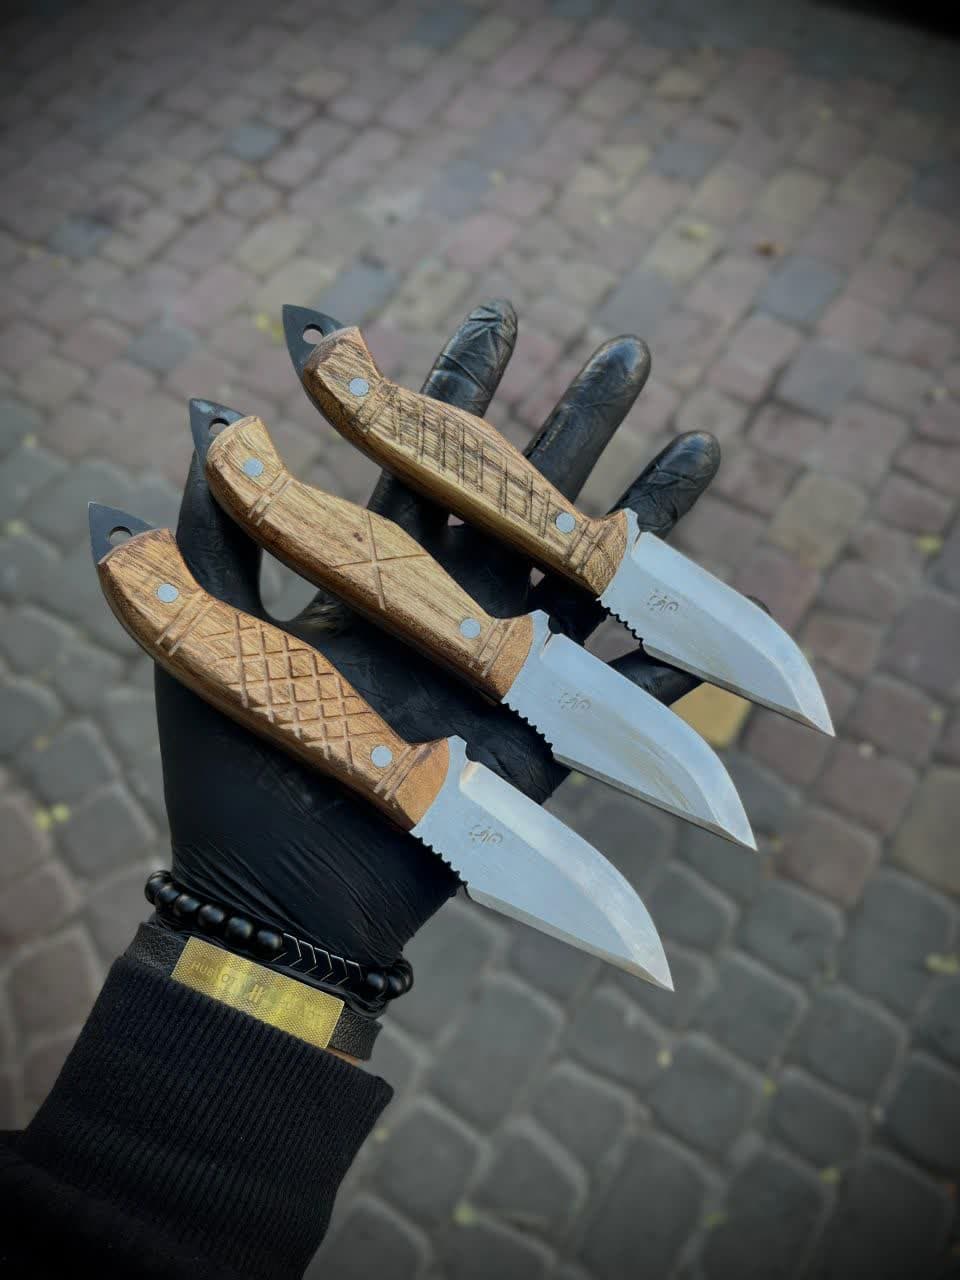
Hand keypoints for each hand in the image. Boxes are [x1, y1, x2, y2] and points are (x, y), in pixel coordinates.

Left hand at [156, 300, 719, 969]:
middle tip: (628, 355)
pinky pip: (617, 697)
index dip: (459, 392)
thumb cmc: (227, 774)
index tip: (501, 317)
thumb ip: (209, 536)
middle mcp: (449, 612)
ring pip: (584, 579)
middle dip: (575, 426)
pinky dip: (668, 658)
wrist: (272, 897)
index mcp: (373, 578)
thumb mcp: (203, 641)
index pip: (425, 464)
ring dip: (642, 519)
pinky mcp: (538, 746)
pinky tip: (708, 606)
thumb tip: (206, 419)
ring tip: (697, 448)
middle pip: (524, 503)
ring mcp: (501, 677)